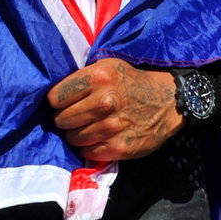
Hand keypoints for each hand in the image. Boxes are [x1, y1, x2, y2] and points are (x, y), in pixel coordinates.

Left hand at [46, 58, 183, 162]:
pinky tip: (97, 138)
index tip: (64, 102)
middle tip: (75, 116)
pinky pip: (88, 152)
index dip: (57, 101)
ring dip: (75, 134)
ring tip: (86, 127)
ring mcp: (112, 127)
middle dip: (64, 119)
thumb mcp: (108, 67)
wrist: (168, 101)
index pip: (56, 97)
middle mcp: (105, 101)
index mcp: (100, 77)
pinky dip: (88, 147)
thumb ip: (82, 78)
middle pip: (61, 119)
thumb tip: (53, 95)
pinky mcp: (119, 147)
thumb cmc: (131, 82)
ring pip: (73, 138)